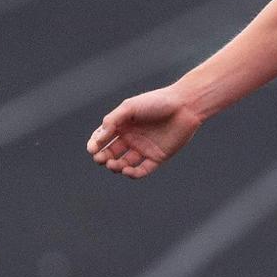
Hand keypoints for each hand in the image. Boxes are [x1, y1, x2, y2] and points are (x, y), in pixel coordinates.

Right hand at [86, 88, 203, 177]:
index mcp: (123, 124)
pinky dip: (133, 174)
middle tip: (100, 159)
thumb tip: (98, 138)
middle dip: (103, 158)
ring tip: (113, 164)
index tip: (92, 150)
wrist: (184, 107)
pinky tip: (127, 171)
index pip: (102, 138)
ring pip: (124, 163)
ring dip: (116, 166)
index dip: (95, 145)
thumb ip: (112, 121)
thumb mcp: (130, 107)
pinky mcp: (157, 158)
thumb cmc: (156, 102)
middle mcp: (131, 138)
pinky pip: (142, 170)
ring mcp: (144, 148)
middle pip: (111, 153)